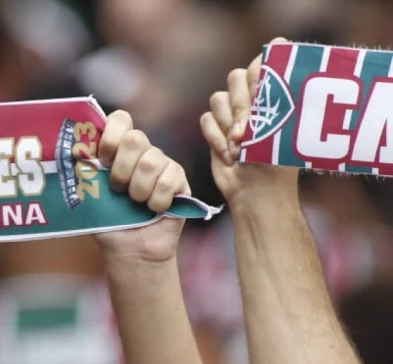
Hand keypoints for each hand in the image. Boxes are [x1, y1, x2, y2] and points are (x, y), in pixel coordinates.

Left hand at [94, 111, 188, 262]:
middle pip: (136, 138)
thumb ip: (83, 172)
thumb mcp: (89, 196)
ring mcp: (162, 164)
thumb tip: (73, 153)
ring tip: (135, 203)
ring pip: (151, 161)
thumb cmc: (109, 222)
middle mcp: (142, 152)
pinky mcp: (180, 180)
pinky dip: (156, 200)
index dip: (111, 136)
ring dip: (138, 189)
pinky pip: (168, 181)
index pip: (120, 120)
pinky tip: (153, 209)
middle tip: (117, 189)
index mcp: (118, 151)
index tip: (103, 160)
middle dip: (121, 168)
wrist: (130, 249)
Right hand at [200, 38, 299, 205]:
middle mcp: (254, 99)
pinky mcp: (216, 129)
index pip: (264, 62)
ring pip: (218, 99)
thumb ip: (269, 93)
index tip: (261, 96)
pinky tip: (228, 154)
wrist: (254, 192)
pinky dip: (214, 138)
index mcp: (276, 92)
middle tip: (247, 132)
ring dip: (226, 125)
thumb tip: (272, 52)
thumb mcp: (278, 125)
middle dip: (240, 106)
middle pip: (236, 77)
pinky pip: (205, 119)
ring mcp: (233, 114)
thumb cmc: (275, 163)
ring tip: (239, 149)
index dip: (259, 74)